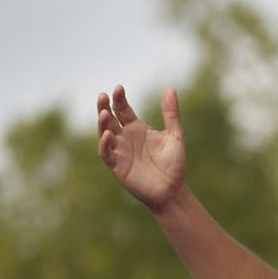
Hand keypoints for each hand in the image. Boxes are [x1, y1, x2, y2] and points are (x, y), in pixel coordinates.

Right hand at [96, 85, 185, 211]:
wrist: (173, 190)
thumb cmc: (174, 164)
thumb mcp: (175, 135)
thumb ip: (171, 114)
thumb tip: (170, 88)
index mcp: (136, 128)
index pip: (122, 109)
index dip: (119, 99)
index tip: (118, 88)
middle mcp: (125, 137)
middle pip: (109, 118)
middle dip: (104, 107)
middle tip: (103, 95)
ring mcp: (119, 151)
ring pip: (104, 133)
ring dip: (102, 123)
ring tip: (104, 113)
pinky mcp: (117, 166)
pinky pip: (107, 153)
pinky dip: (105, 144)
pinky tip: (108, 135)